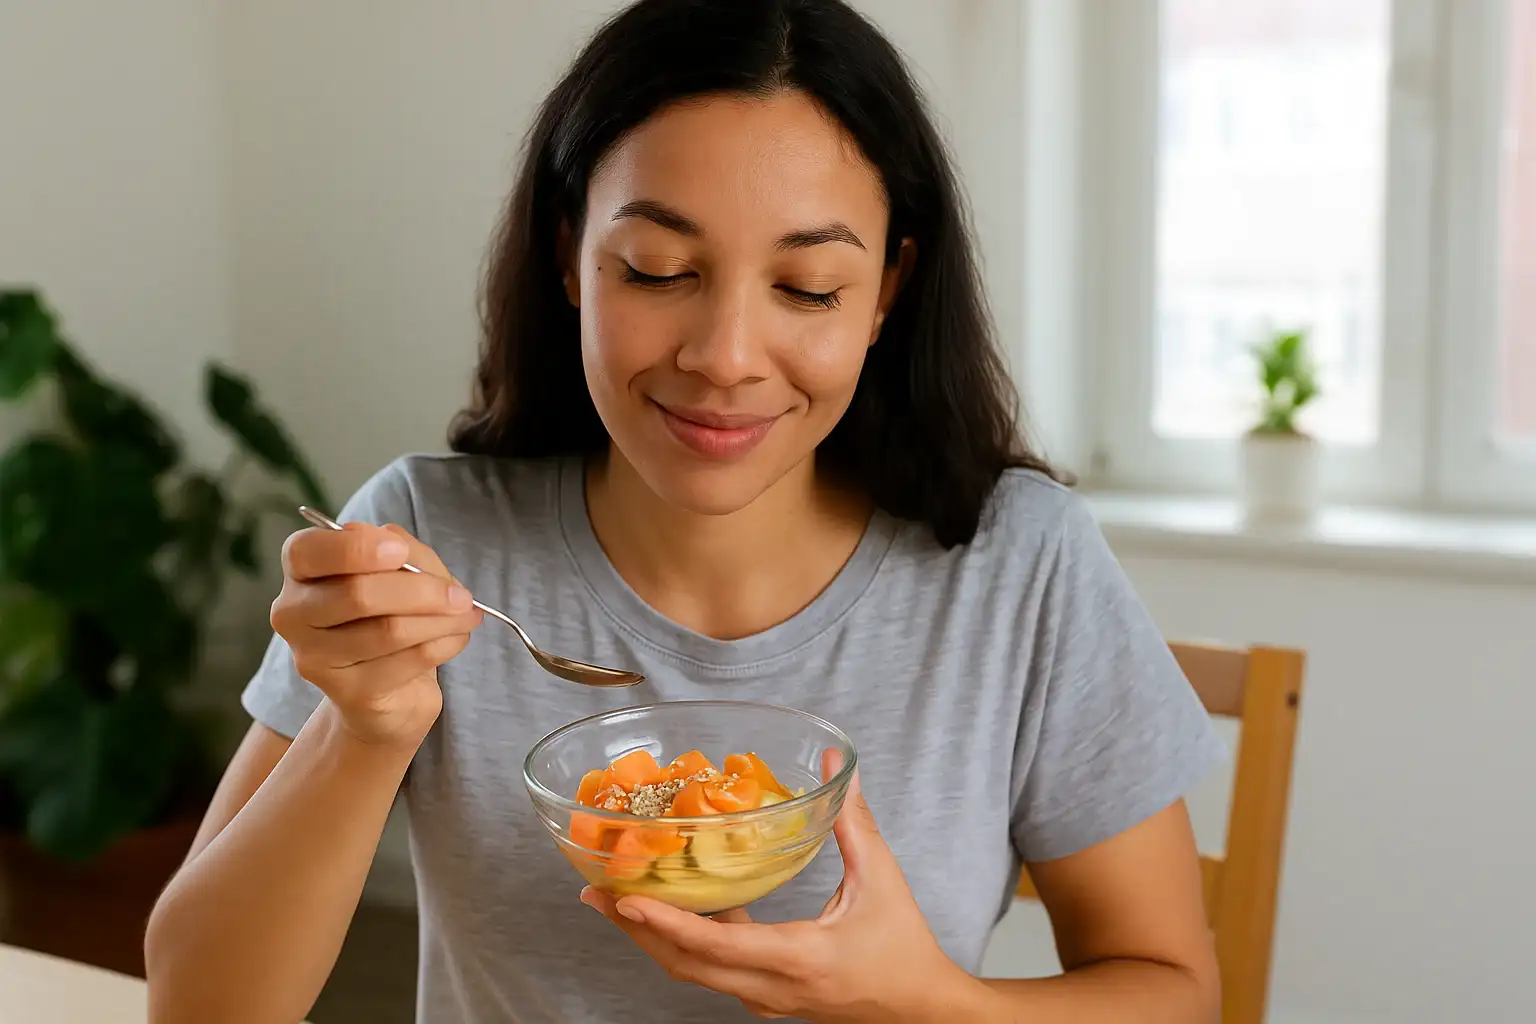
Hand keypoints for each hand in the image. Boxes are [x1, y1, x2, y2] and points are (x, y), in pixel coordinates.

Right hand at [269, 521, 482, 747]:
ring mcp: (316, 657)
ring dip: (442, 619)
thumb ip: (401, 551)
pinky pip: (410, 659)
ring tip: (468, 614)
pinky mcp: (349, 692)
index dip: (356, 548)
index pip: (308, 550)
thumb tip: (405, 551)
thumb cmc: (389, 614)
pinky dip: (445, 643)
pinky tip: (457, 637)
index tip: (400, 552)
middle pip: (358, 593)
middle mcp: (294, 613)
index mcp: (301, 569)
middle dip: (422, 590)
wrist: (388, 690)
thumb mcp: (397, 570)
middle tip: (461, 595)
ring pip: (389, 630)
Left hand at [581, 753, 976, 1021]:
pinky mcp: (767, 999)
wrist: (923, 1013)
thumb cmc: (905, 950)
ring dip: (653, 937)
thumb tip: (835, 766)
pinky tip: (679, 907)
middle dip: (635, 928)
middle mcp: (769, 988)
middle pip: (683, 964)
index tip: (625, 898)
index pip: (713, 945)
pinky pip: (713, 972)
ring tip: (618, 900)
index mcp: (796, 958)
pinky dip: (685, 943)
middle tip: (594, 893)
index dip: (664, 921)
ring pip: (693, 972)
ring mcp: (764, 999)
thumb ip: (853, 821)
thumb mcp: (881, 880)